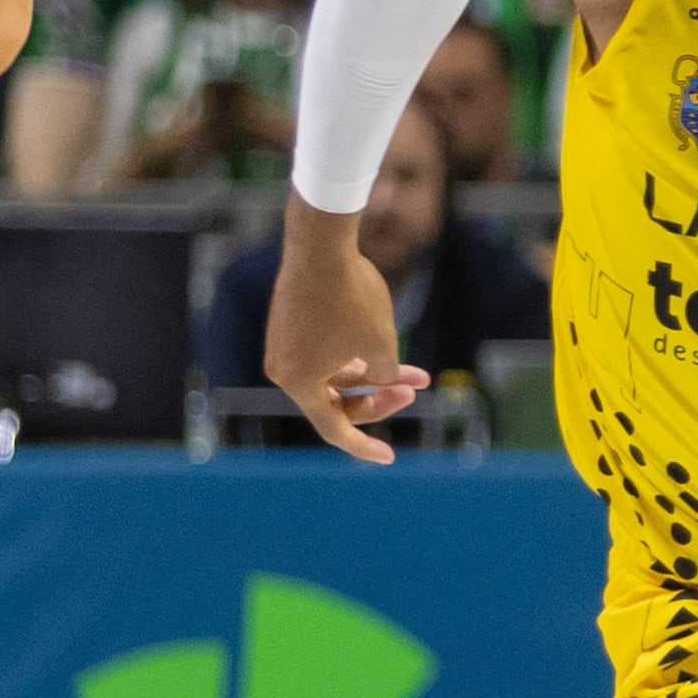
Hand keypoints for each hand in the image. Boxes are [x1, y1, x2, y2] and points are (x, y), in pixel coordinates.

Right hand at [261, 216, 428, 464]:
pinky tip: (384, 343)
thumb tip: (377, 382)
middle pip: (336, 402)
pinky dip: (354, 353)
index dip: (364, 447)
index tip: (390, 457)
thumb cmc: (351, 296)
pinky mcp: (290, 322)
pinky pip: (325, 352)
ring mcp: (284, 344)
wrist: (321, 240)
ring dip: (374, 375)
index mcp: (298, 383)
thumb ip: (382, 377)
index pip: (334, 429)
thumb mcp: (380, 345)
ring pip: (334, 374)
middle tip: (413, 391)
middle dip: (378, 399)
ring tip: (414, 373)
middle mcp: (283, 368)